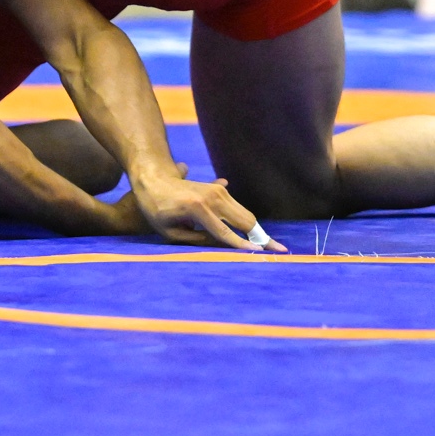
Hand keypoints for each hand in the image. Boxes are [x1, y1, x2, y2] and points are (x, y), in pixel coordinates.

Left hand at [125, 169, 280, 251]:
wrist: (154, 180)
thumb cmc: (157, 211)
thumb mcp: (171, 232)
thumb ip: (197, 241)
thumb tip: (223, 246)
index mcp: (198, 209)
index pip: (225, 233)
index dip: (243, 246)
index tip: (260, 255)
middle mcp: (212, 197)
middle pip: (245, 221)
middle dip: (262, 237)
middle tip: (280, 252)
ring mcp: (218, 191)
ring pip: (245, 214)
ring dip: (258, 231)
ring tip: (272, 247)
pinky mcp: (220, 189)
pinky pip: (238, 209)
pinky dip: (248, 223)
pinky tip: (257, 237)